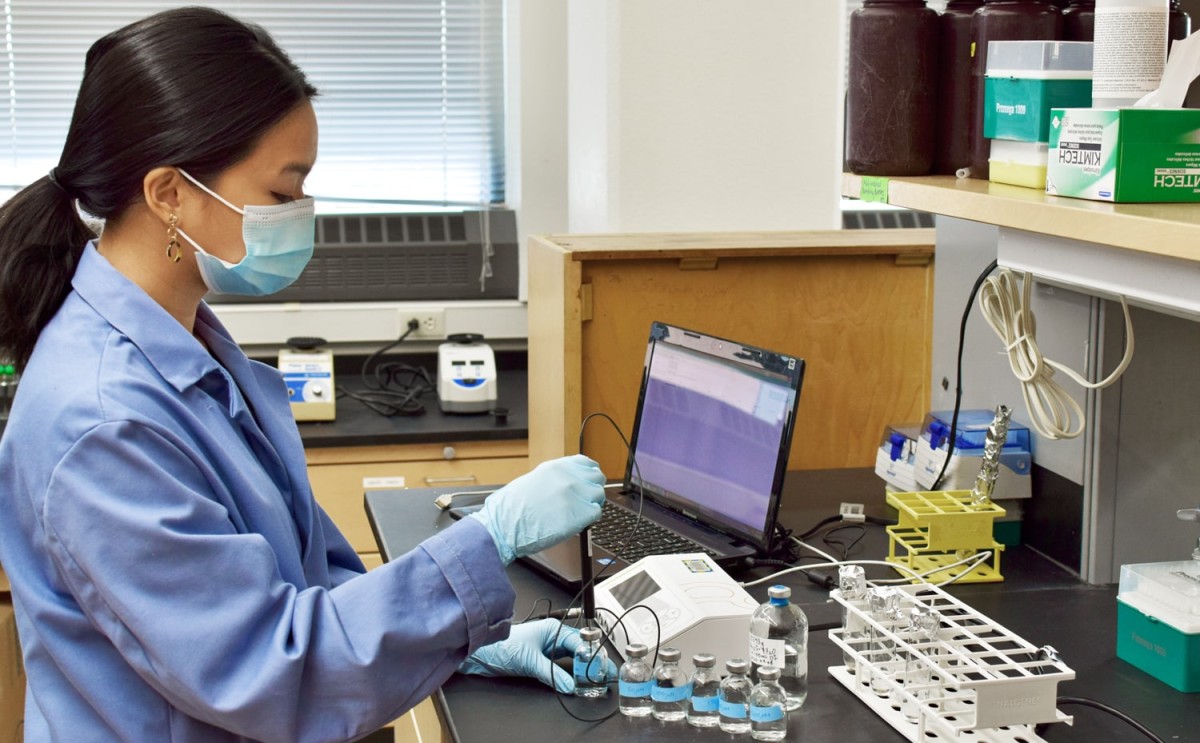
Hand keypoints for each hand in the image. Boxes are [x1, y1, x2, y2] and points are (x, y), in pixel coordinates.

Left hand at [458, 619, 617, 692]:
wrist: (479, 654)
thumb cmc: (500, 647)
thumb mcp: (530, 661)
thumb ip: (552, 675)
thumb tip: (570, 686)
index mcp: (551, 629)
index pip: (579, 642)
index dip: (591, 655)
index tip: (601, 668)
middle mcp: (550, 638)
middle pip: (577, 651)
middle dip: (589, 663)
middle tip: (601, 677)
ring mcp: (545, 650)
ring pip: (569, 661)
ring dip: (578, 671)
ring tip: (590, 682)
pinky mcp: (539, 661)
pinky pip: (559, 669)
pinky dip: (566, 676)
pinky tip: (573, 683)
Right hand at [469, 454, 605, 563]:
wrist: (504, 525)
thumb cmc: (511, 508)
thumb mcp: (533, 481)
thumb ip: (554, 479)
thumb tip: (566, 485)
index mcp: (556, 467)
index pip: (586, 463)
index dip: (589, 474)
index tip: (588, 481)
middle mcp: (568, 477)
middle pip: (597, 477)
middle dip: (593, 488)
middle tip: (585, 500)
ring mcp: (575, 494)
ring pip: (599, 495)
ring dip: (592, 504)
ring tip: (579, 512)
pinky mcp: (579, 513)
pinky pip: (596, 513)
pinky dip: (589, 519)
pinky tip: (577, 522)